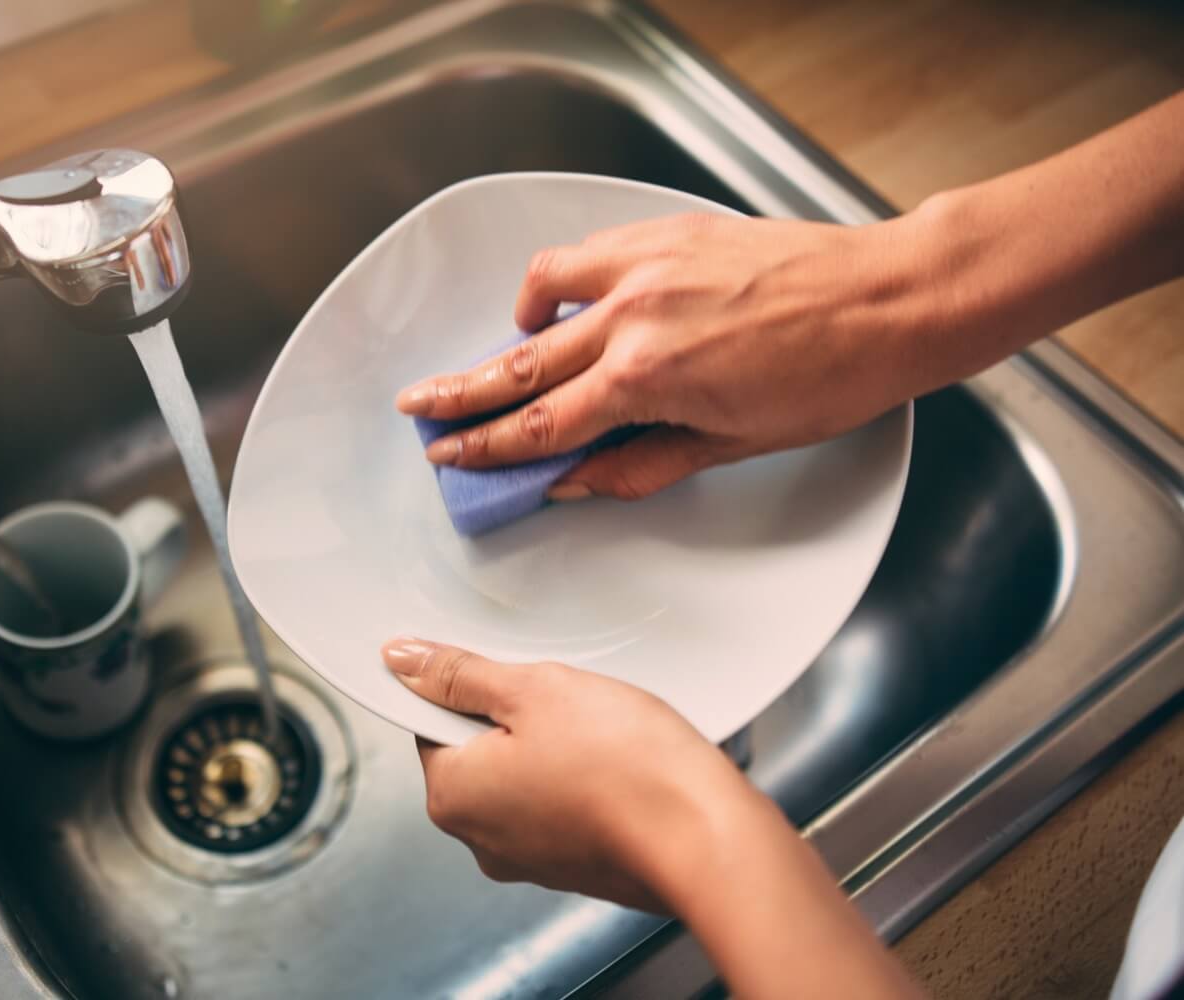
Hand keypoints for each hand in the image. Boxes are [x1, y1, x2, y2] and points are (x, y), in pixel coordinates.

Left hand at [380, 636, 752, 911]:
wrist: (706, 838)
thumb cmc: (624, 767)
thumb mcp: (533, 691)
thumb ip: (461, 675)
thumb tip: (403, 661)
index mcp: (452, 797)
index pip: (431, 723)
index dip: (472, 687)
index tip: (512, 674)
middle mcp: (480, 840)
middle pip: (479, 753)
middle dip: (517, 718)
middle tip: (565, 699)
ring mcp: (530, 860)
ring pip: (525, 777)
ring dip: (554, 747)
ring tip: (600, 731)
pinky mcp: (576, 866)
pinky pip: (563, 805)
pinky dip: (584, 780)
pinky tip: (619, 762)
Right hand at [395, 211, 938, 499]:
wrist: (889, 299)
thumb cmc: (831, 376)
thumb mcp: (733, 443)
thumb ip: (643, 462)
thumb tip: (581, 482)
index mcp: (647, 380)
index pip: (541, 424)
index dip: (486, 446)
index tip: (449, 454)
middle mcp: (632, 317)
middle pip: (519, 363)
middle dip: (461, 391)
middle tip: (419, 405)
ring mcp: (646, 266)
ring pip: (543, 290)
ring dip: (511, 326)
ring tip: (505, 345)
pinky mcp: (668, 233)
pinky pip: (589, 252)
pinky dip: (565, 278)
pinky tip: (574, 297)